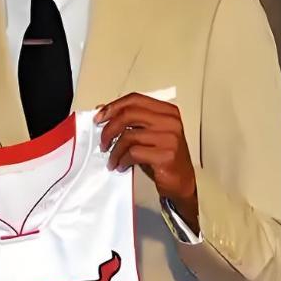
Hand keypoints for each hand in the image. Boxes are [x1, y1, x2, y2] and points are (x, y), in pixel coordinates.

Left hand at [96, 94, 198, 231]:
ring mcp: (169, 138)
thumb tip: (101, 109)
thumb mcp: (147, 135)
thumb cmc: (163, 157)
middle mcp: (170, 121)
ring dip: (114, 151)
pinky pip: (133, 153)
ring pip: (128, 136)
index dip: (113, 107)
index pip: (135, 99)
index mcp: (167, 111)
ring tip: (112, 159)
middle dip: (109, 129)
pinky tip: (121, 165)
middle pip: (129, 115)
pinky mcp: (166, 155)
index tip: (99, 117)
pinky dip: (122, 160)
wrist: (181, 181)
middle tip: (102, 142)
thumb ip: (129, 121)